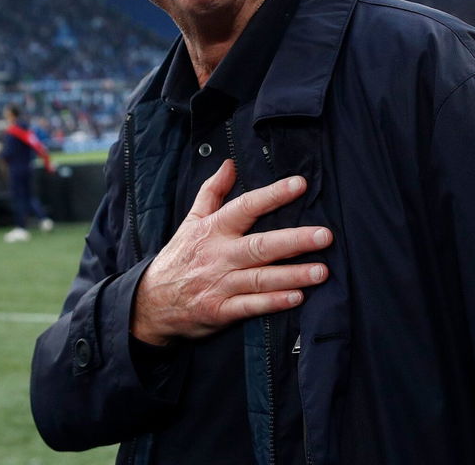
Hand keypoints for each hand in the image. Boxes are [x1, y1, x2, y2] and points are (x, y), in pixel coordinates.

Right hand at [131, 159, 331, 345]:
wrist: (151, 302)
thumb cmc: (179, 257)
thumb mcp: (191, 220)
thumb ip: (212, 191)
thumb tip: (229, 164)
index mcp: (213, 229)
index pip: (246, 207)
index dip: (273, 195)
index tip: (300, 184)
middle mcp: (219, 255)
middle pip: (260, 245)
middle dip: (294, 240)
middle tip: (324, 235)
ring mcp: (220, 284)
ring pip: (260, 278)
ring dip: (292, 275)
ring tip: (322, 271)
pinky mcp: (221, 311)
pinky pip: (251, 306)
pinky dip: (273, 303)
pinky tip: (297, 298)